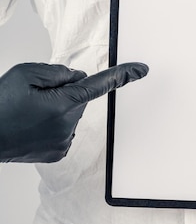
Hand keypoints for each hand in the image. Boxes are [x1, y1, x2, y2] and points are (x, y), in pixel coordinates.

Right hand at [0, 62, 148, 162]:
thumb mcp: (26, 73)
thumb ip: (58, 72)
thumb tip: (79, 78)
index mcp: (63, 103)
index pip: (99, 85)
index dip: (122, 75)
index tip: (141, 69)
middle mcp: (67, 125)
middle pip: (79, 98)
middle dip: (63, 93)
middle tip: (34, 97)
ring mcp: (63, 142)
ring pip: (71, 114)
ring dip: (57, 110)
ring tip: (29, 113)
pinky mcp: (58, 153)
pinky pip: (65, 130)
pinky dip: (54, 124)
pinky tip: (34, 125)